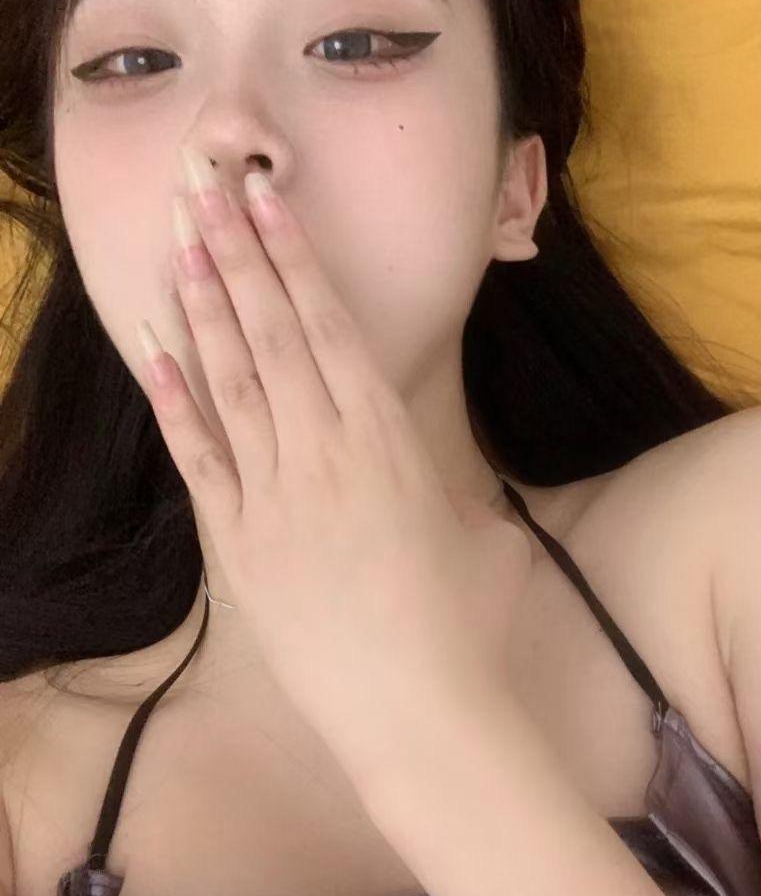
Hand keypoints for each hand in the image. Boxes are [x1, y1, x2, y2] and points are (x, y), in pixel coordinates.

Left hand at [137, 147, 532, 776]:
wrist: (416, 711)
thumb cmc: (462, 622)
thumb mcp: (472, 522)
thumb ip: (435, 467)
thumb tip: (413, 438)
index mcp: (388, 439)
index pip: (328, 327)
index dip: (293, 257)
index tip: (265, 198)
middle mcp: (323, 453)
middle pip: (270, 334)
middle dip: (234, 254)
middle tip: (202, 184)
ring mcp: (272, 498)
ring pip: (230, 381)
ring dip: (202, 306)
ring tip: (175, 241)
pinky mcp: (236, 547)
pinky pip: (199, 460)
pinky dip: (173, 403)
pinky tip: (152, 350)